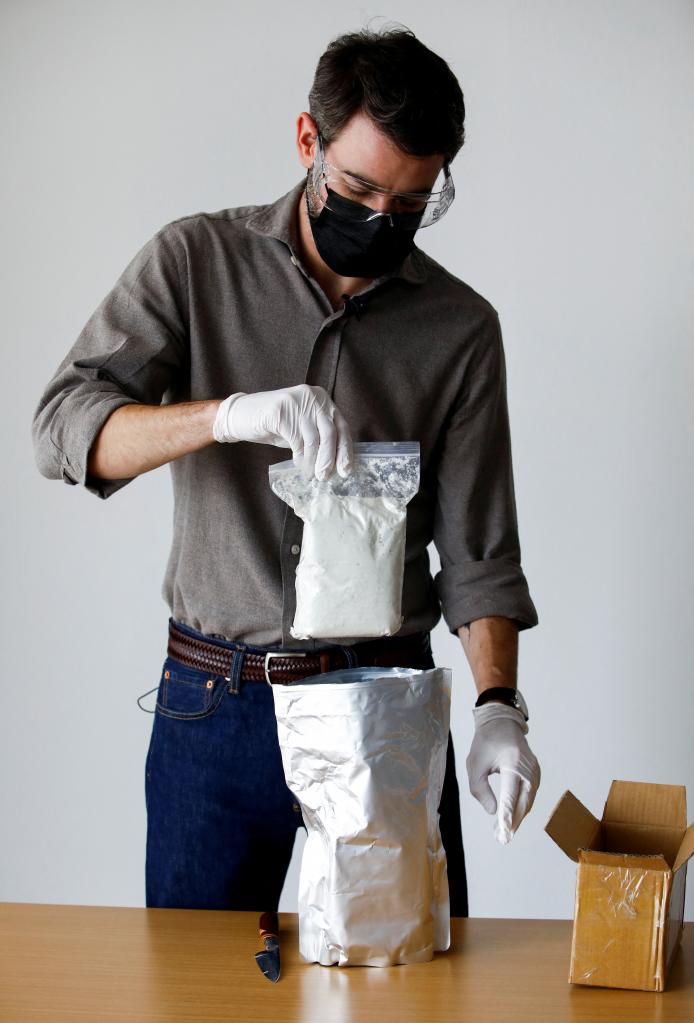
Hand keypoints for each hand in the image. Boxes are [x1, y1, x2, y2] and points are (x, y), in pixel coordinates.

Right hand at [212, 384, 352, 479]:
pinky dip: (300, 457)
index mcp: (321, 398)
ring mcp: (296, 402)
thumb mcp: (302, 427)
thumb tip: (337, 461)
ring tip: (311, 474)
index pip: (341, 426)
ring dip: (313, 461)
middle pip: (330, 432)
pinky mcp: (281, 412)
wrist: (240, 415)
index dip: (345, 450)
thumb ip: (319, 436)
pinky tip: (298, 464)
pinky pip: (297, 441)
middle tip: (326, 477)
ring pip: (314, 439)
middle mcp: (312, 396)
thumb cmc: (274, 425)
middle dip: (330, 458)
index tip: (346, 470)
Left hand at [465, 702, 540, 844]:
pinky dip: (520, 808)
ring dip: (516, 818)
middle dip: (512, 822)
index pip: (510, 794)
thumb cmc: (486, 743)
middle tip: (501, 838)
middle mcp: (528, 768)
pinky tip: (510, 818)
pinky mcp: (535, 775)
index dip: (507, 815)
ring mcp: (535, 772)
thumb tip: (493, 812)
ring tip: (502, 832)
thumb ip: (480, 789)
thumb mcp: (474, 764)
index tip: (504, 832)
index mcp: (513, 762)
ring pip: (527, 802)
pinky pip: (529, 796)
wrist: (502, 723)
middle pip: (522, 802)